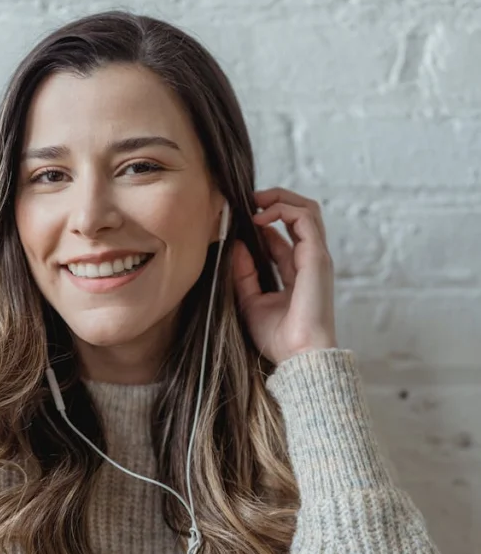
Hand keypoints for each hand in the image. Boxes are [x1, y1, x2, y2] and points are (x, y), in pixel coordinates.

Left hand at [232, 187, 337, 365]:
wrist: (298, 355)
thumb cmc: (279, 338)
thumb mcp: (250, 302)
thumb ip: (244, 274)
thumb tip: (236, 246)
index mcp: (298, 273)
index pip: (283, 237)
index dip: (261, 224)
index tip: (238, 221)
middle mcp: (310, 261)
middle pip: (300, 216)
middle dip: (275, 200)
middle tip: (248, 200)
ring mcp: (316, 257)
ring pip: (306, 209)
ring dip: (279, 198)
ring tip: (254, 201)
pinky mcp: (316, 257)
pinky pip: (304, 218)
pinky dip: (282, 209)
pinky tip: (259, 217)